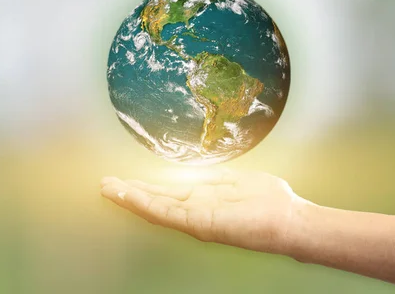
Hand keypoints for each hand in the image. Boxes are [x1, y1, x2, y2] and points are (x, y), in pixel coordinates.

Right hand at [100, 169, 300, 253]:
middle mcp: (196, 210)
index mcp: (204, 199)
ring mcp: (196, 218)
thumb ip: (217, 178)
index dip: (145, 186)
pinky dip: (145, 204)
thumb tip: (203, 172)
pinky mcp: (199, 223)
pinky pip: (167, 213)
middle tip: (105, 183)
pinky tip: (128, 196)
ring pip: (156, 206)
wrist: (289, 220)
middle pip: (156, 200)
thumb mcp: (238, 181)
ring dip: (130, 197)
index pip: (167, 193)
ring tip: (107, 188)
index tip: (126, 178)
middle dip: (130, 192)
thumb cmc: (269, 201)